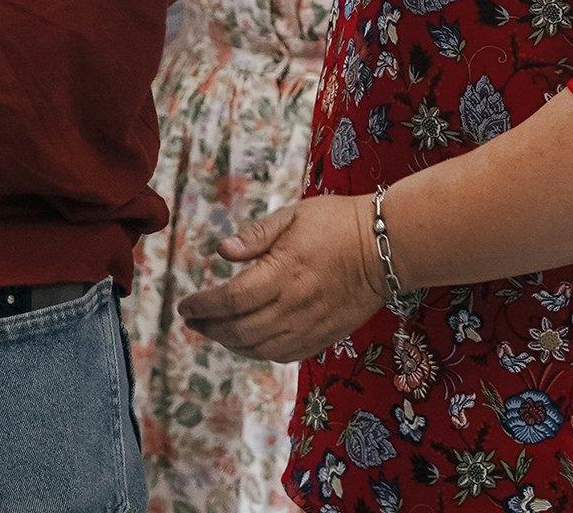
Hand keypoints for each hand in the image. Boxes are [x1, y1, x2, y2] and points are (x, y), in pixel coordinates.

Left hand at [177, 195, 387, 363]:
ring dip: (229, 344)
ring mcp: (309, 326)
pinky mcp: (323, 337)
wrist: (387, 248)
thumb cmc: (338, 223)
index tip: (185, 305)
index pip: (231, 300)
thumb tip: (221, 251)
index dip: (202, 306)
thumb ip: (256, 235)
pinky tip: (248, 342)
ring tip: (215, 331)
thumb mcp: (294, 215)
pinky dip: (257, 353)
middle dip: (209, 328)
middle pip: (239, 331)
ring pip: (257, 349)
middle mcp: (293, 306)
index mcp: (283, 273)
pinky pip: (282, 356)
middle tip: (193, 320)